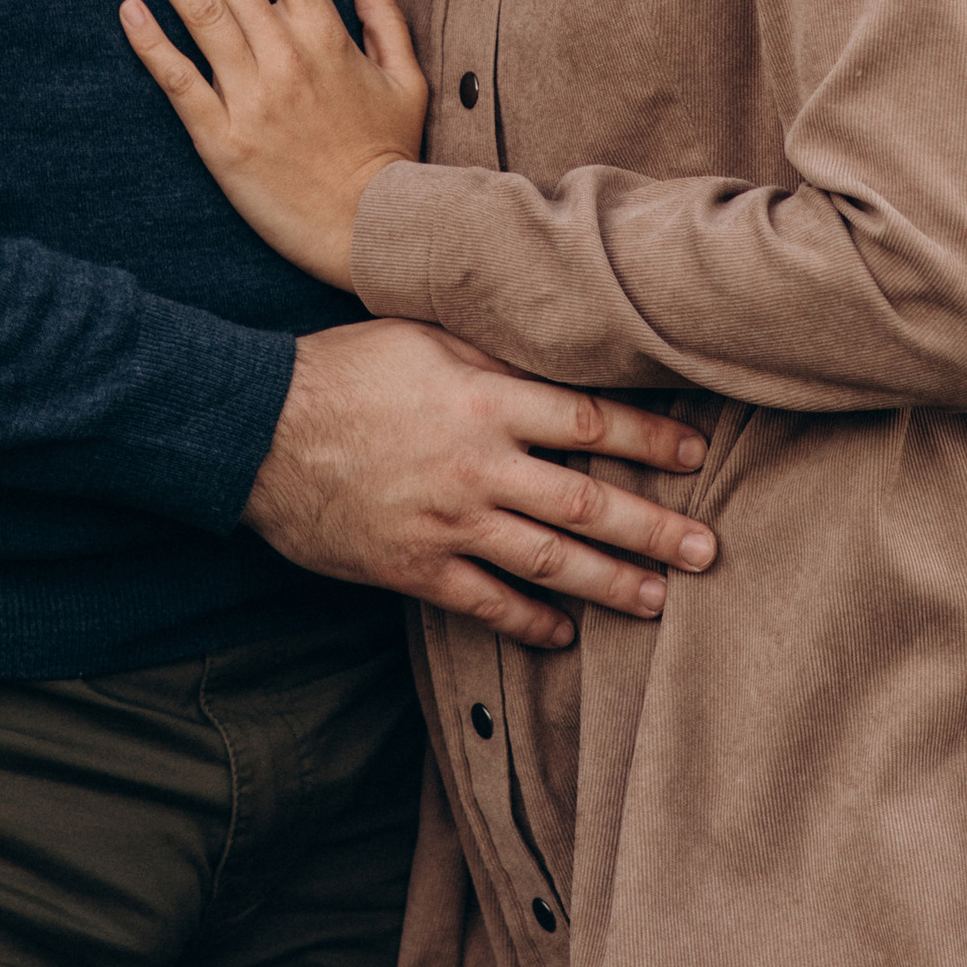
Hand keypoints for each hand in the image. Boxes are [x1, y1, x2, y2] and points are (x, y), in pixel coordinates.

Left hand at [119, 0, 425, 287]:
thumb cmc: (391, 156)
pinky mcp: (223, 139)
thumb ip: (382, 17)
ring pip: (199, 13)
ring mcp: (251, 95)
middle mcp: (285, 53)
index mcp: (326, 32)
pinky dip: (153, 44)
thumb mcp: (407, 79)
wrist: (372, 232)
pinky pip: (180, 82)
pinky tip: (128, 8)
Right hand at [244, 319, 718, 645]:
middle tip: (709, 548)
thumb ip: (491, 351)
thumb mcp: (421, 334)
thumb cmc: (341, 369)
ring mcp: (447, 523)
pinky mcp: (414, 567)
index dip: (649, 438)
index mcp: (482, 400)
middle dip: (653, 527)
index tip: (696, 452)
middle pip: (585, 503)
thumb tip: (556, 352)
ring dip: (611, 583)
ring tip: (660, 598)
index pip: (588, 421)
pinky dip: (529, 621)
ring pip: (548, 561)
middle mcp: (477, 466)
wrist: (257, 432)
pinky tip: (564, 632)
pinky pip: (485, 602)